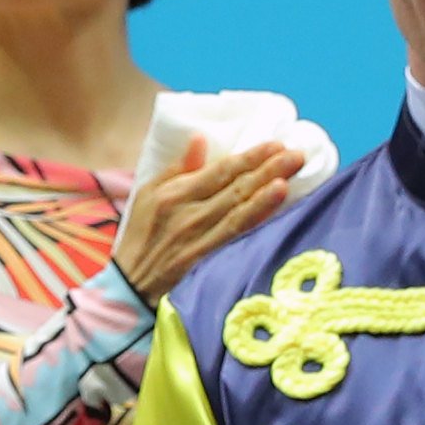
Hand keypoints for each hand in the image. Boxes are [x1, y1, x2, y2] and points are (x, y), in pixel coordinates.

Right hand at [111, 136, 301, 303]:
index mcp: (173, 193)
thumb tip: (200, 139)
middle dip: (267, 169)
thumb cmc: (140, 236)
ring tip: (290, 175)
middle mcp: (187, 213)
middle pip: (234, 187)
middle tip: (296, 154)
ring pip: (238, 210)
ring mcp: (197, 237)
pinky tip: (275, 208)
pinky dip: (255, 219)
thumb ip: (177, 168)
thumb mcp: (148, 195)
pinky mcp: (204, 260)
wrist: (128, 285)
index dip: (249, 157)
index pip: (219, 170)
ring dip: (266, 192)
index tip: (275, 144)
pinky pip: (235, 235)